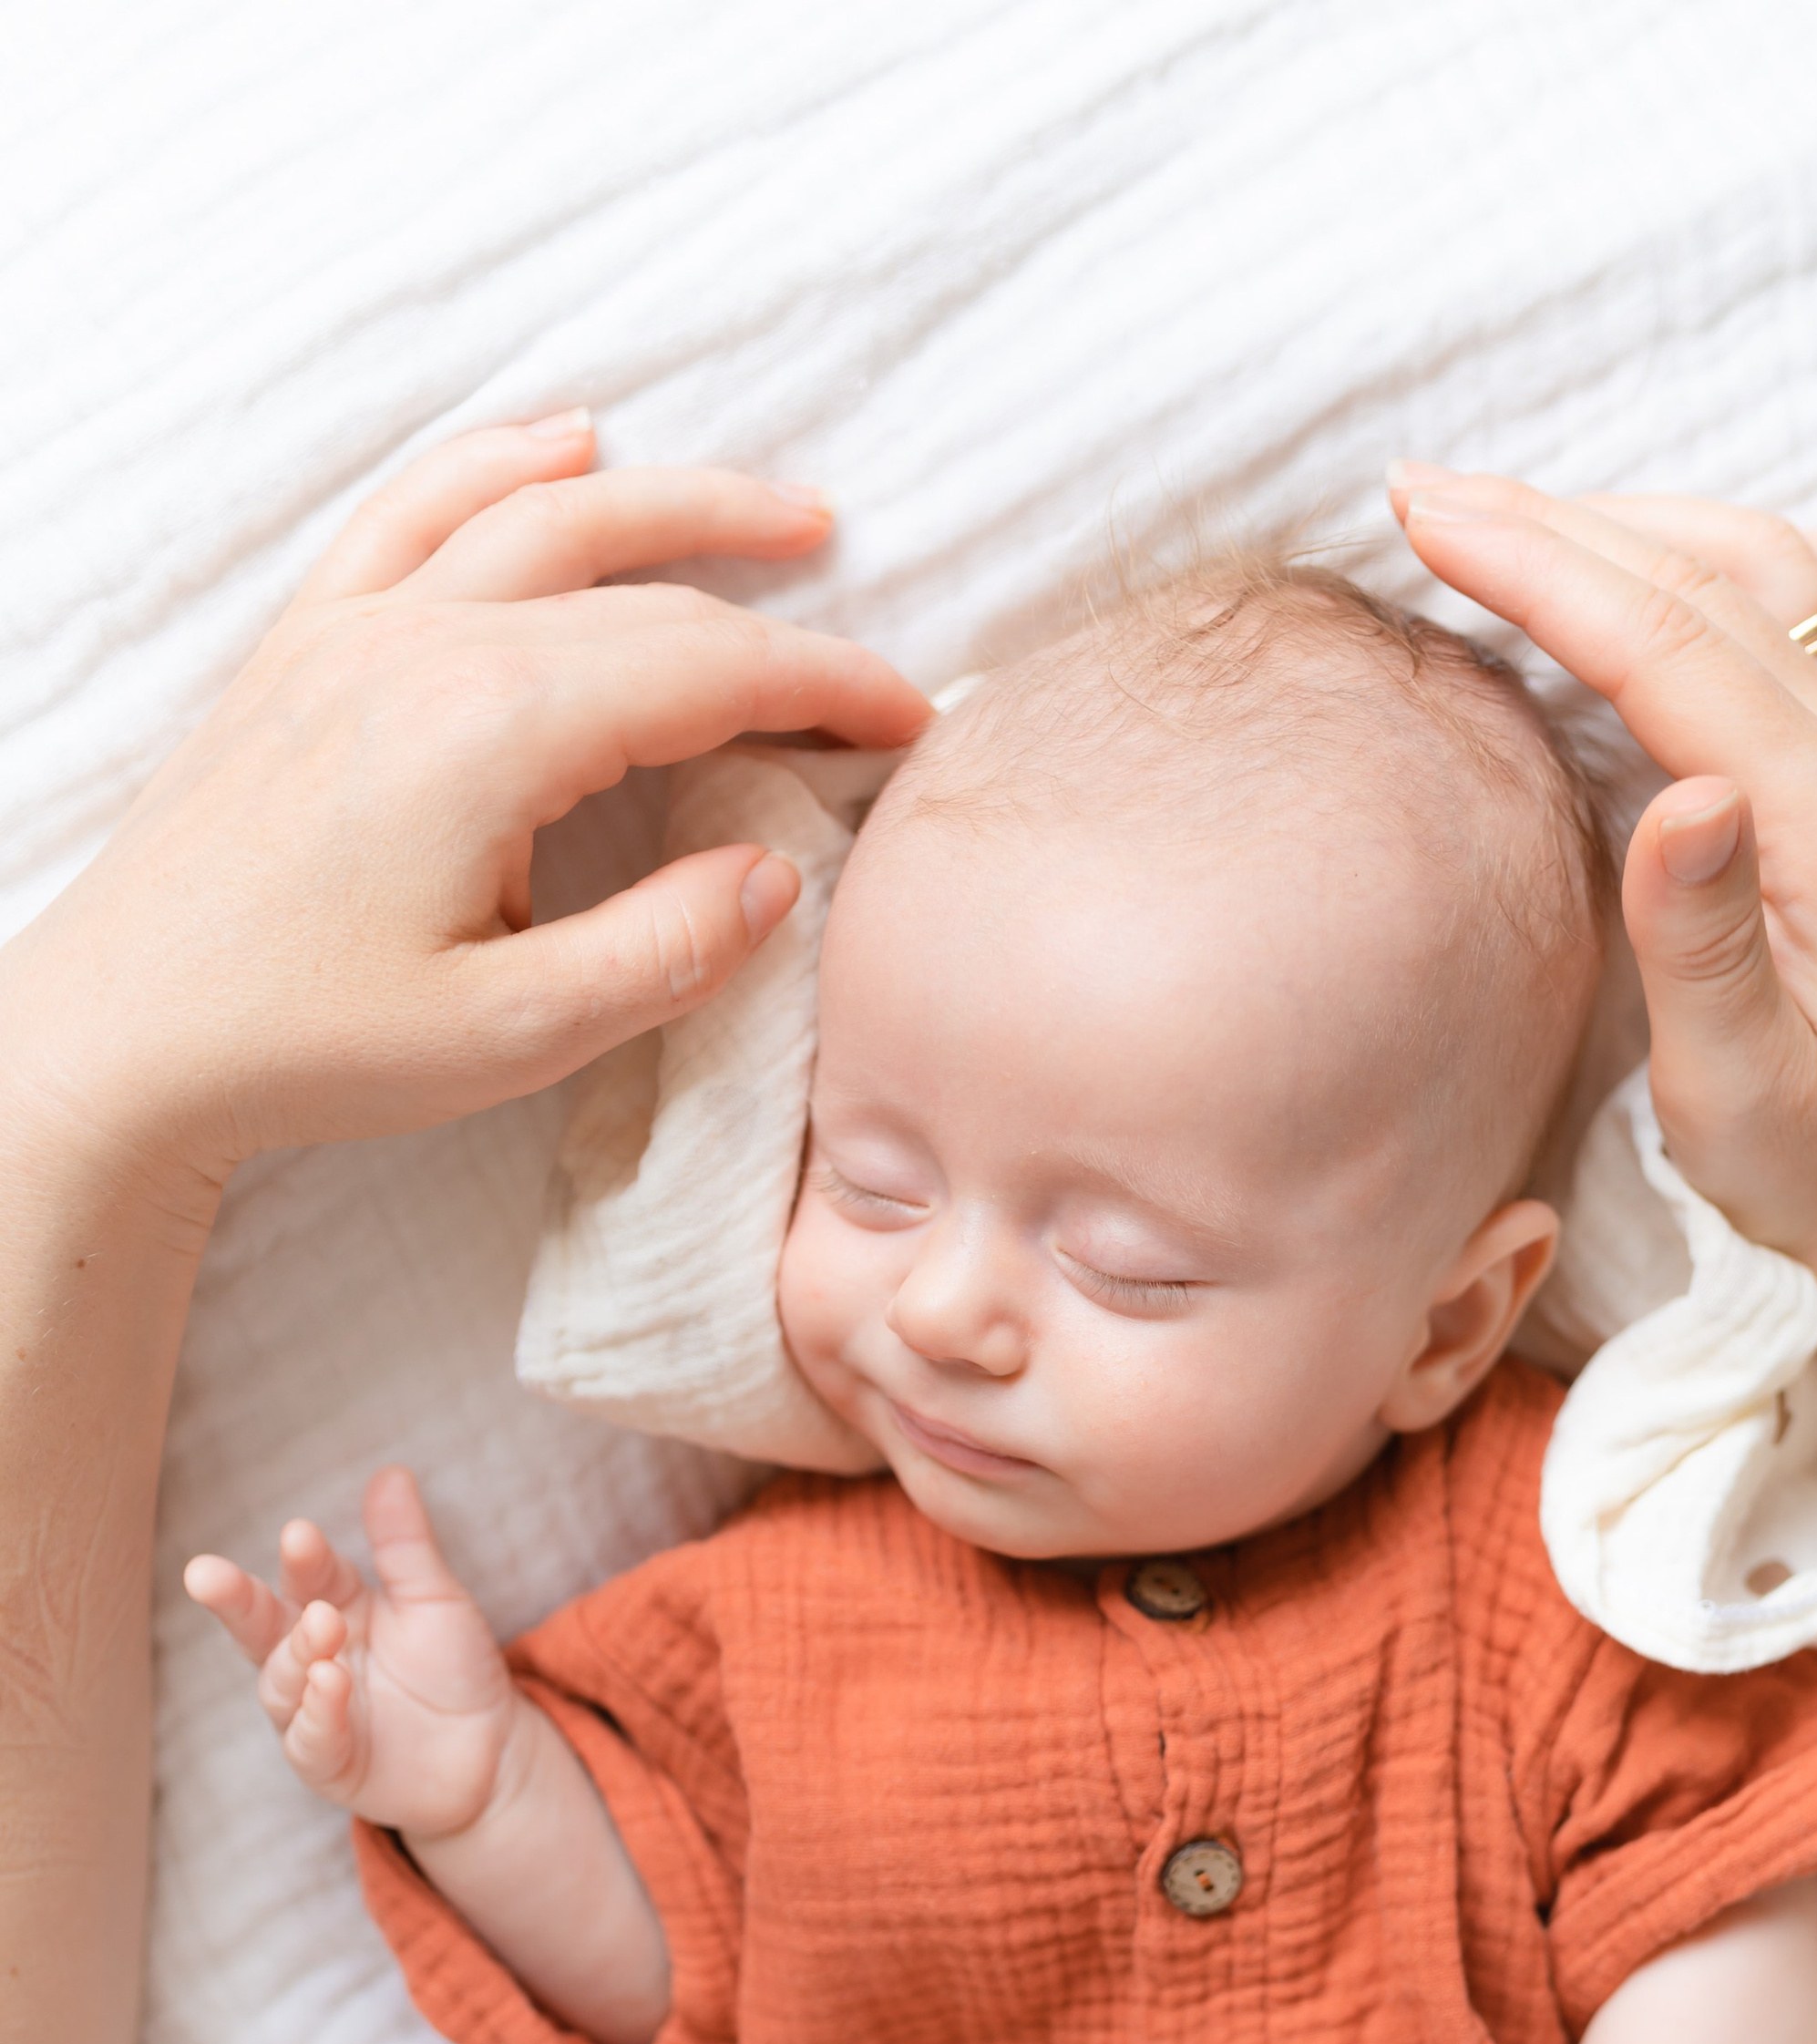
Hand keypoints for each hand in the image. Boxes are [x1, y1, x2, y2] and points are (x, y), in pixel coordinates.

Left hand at [0, 413, 930, 1193]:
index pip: (704, 671)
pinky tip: (566, 442)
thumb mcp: (513, 1034)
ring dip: (670, 500)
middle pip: (642, 589)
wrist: (124, 1036)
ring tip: (779, 511)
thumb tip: (773, 876)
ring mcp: (356, 631)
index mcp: (489, 733)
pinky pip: (416, 510)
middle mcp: (424, 647)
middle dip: (776, 609)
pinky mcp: (305, 647)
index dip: (823, 686)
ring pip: (539, 514)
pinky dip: (501, 462)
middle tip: (872, 640)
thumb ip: (663, 950)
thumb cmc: (307, 1045)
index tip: (908, 721)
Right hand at [186, 1468, 514, 1837]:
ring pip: (281, 1682)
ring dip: (295, 1654)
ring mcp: (310, 1710)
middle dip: (233, 1599)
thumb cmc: (455, 1668)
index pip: (306, 1574)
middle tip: (206, 1574)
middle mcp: (309, 1654)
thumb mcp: (436, 1599)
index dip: (302, 1557)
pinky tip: (331, 1685)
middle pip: (259, 1624)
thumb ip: (406, 1545)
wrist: (492, 1752)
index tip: (300, 1534)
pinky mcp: (326, 1761)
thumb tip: (391, 1472)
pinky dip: (318, 1714)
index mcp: (331, 1604)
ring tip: (322, 1628)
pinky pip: (311, 1739)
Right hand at [1387, 471, 1816, 1308]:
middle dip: (1555, 521)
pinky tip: (1661, 554)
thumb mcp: (1737, 1085)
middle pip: (1708, 580)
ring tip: (1499, 513)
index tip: (1425, 519)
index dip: (1541, 568)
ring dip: (1628, 520)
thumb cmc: (1806, 1159)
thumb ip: (1704, 939)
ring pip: (1765, 567)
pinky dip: (1729, 551)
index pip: (1670, 644)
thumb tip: (1683, 792)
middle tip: (1416, 491)